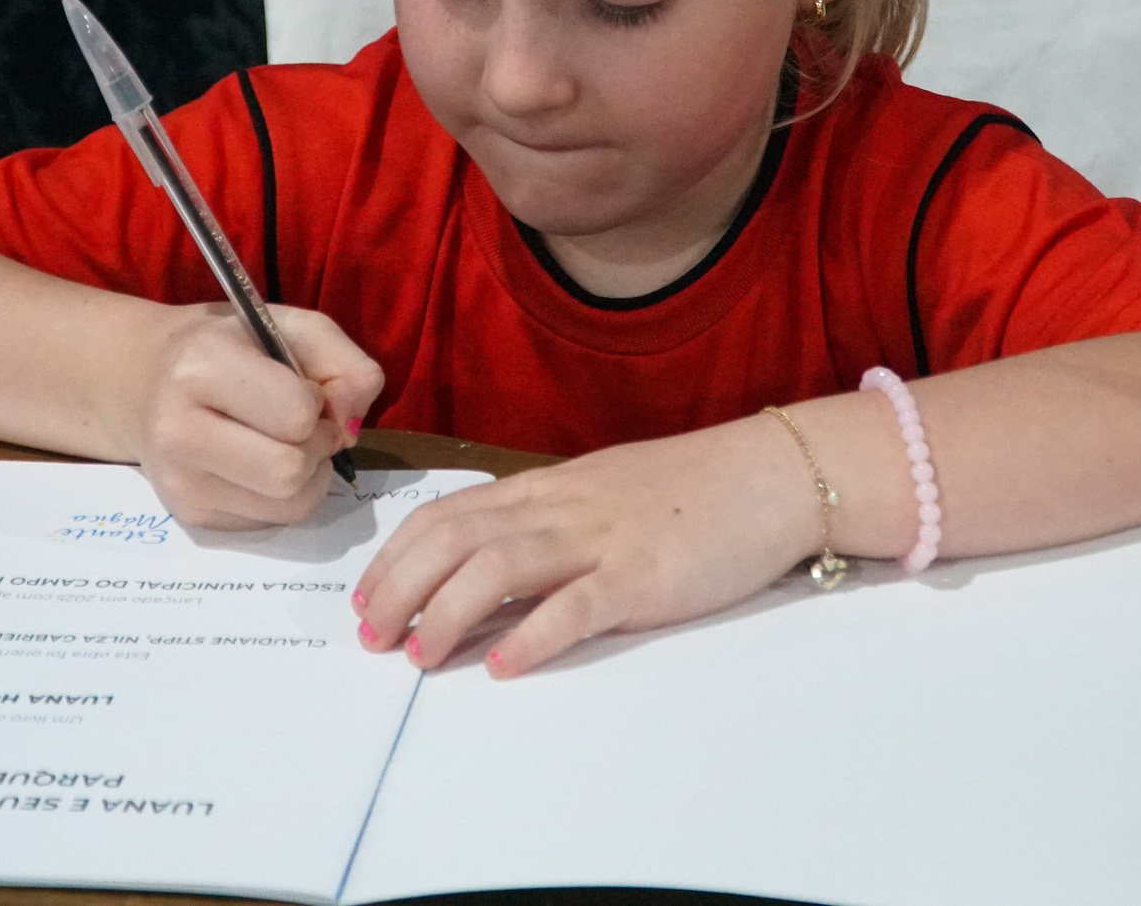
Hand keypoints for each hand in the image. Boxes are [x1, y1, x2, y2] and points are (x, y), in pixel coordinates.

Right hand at [133, 304, 382, 529]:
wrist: (145, 379)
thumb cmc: (228, 346)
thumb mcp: (289, 327)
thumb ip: (345, 364)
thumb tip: (352, 428)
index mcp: (202, 367)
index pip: (296, 415)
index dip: (317, 403)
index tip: (301, 388)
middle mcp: (180, 430)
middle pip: (290, 471)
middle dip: (316, 446)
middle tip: (303, 424)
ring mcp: (180, 482)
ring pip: (289, 505)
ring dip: (308, 476)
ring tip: (288, 444)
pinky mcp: (190, 515)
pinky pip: (272, 521)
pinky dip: (284, 496)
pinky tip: (262, 464)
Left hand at [349, 416, 817, 676]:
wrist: (773, 474)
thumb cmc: (691, 490)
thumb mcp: (602, 495)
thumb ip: (547, 526)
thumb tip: (486, 570)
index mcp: (548, 489)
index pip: (448, 513)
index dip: (396, 556)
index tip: (366, 598)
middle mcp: (562, 509)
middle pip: (455, 538)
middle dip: (401, 588)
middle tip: (372, 638)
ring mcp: (602, 539)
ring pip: (500, 565)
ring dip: (447, 612)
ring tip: (419, 656)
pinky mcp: (644, 576)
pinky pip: (577, 605)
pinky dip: (533, 636)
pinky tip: (502, 666)